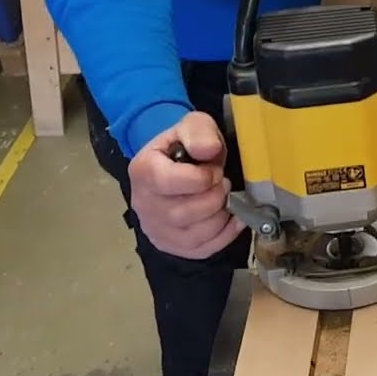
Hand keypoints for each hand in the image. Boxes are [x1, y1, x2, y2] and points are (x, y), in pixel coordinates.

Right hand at [127, 111, 244, 258]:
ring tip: (224, 198)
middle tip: (223, 184)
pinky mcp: (172, 245)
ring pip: (194, 235)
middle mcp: (143, 203)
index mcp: (143, 170)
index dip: (202, 178)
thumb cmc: (186, 146)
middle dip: (215, 197)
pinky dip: (226, 235)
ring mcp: (156, 228)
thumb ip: (199, 132)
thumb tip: (208, 149)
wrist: (178, 165)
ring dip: (221, 216)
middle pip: (183, 213)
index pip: (169, 182)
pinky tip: (233, 217)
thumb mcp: (192, 126)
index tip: (215, 170)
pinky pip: (203, 249)